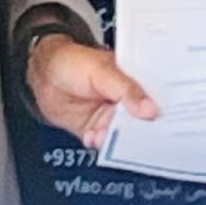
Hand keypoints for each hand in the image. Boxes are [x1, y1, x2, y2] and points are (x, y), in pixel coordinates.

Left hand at [26, 36, 158, 144]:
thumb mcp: (103, 71)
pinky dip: (98, 143)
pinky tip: (93, 136)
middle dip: (140, 130)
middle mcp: (126, 102)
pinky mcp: (95, 130)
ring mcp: (110, 117)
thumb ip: (127, 90)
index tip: (162, 121)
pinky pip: (102, 143)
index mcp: (135, 83)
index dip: (161, 110)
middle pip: (142, 122)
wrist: (43, 74)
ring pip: (123, 135)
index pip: (155, 99)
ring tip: (108, 134)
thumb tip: (149, 108)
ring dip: (117, 139)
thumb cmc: (73, 62)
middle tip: (136, 133)